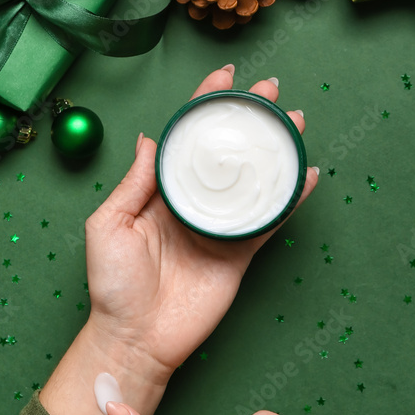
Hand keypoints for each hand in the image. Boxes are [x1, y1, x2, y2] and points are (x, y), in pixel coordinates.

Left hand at [40, 65, 317, 414]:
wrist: (134, 338)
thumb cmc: (112, 284)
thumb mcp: (108, 224)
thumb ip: (133, 183)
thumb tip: (149, 138)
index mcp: (160, 192)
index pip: (185, 139)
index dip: (204, 105)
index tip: (224, 76)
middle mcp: (193, 204)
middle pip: (226, 152)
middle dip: (248, 118)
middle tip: (269, 90)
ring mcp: (219, 229)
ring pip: (253, 180)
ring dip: (275, 150)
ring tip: (294, 122)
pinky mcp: (239, 255)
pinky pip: (269, 221)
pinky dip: (289, 199)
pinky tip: (306, 175)